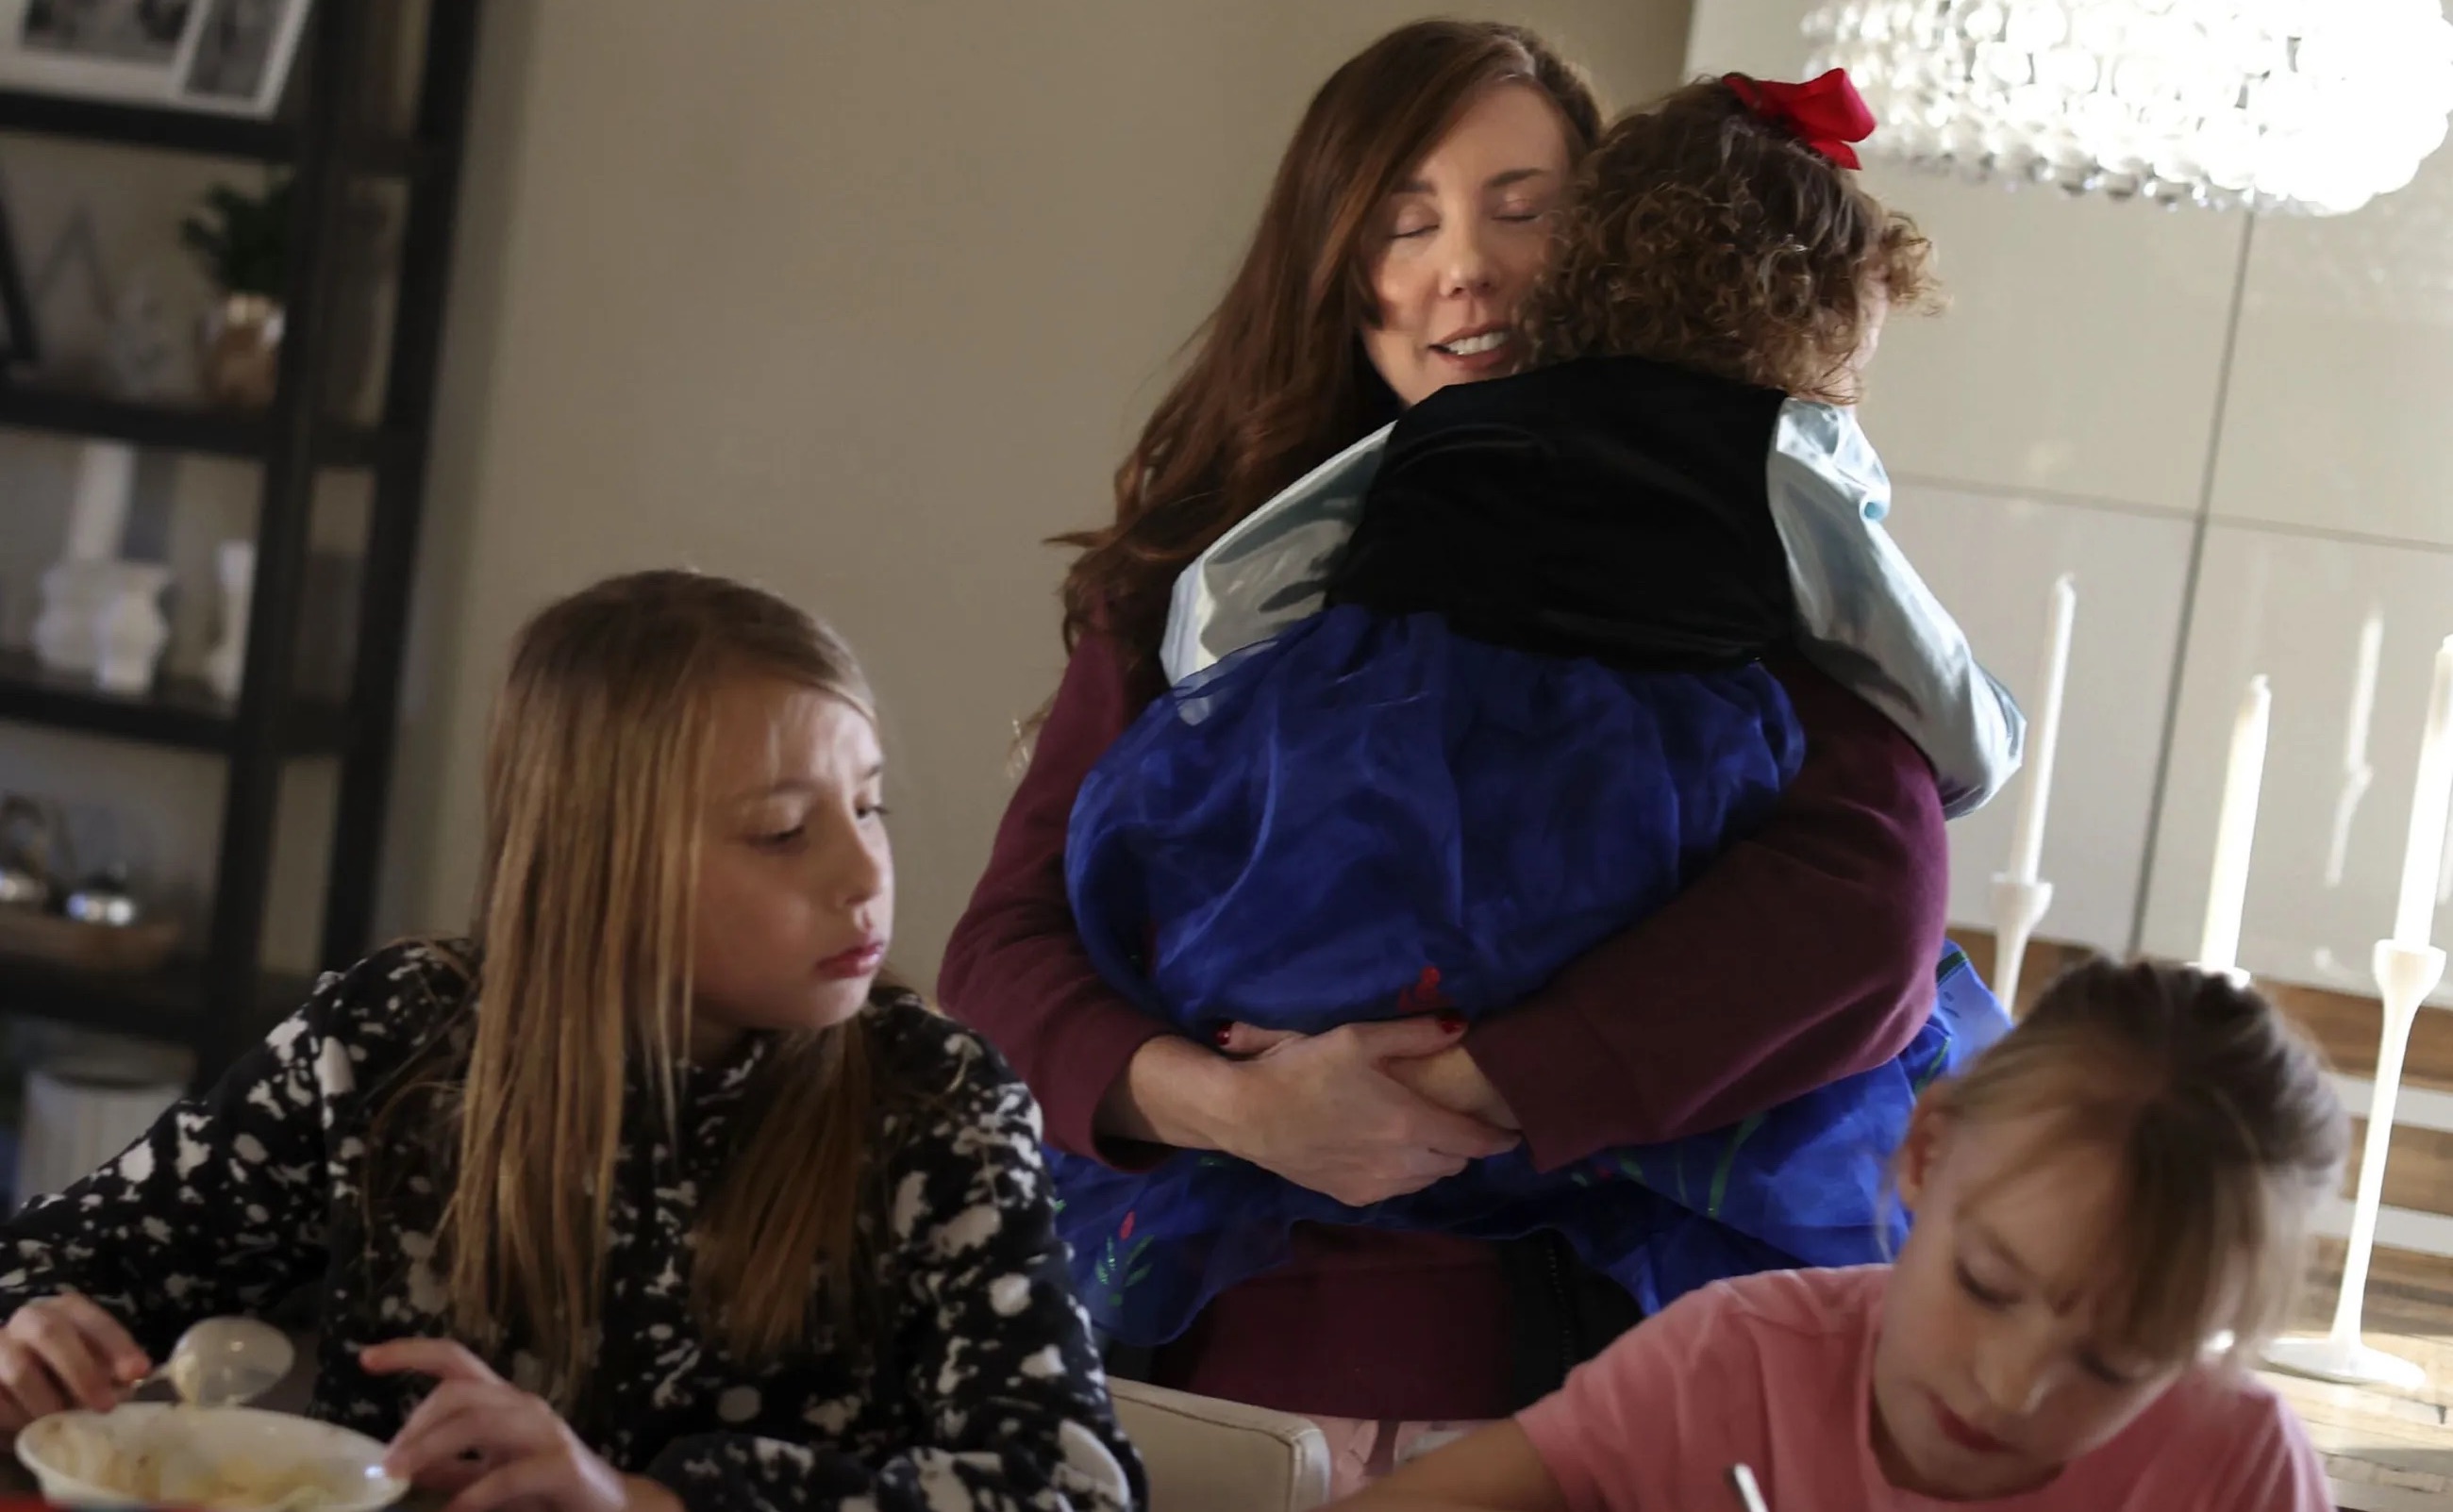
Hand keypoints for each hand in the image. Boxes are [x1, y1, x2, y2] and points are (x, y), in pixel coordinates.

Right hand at [0, 1293, 149, 1434]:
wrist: (6, 1383)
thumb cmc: (59, 1373)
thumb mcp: (88, 1364)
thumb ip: (108, 1370)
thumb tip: (127, 1385)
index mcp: (64, 1311)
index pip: (92, 1319)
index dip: (117, 1345)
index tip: (138, 1372)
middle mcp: (27, 1320)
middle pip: (50, 1332)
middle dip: (82, 1372)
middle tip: (105, 1406)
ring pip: (20, 1371)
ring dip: (48, 1403)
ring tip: (64, 1424)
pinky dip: (17, 1419)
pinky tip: (30, 1430)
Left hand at [364, 1339, 678, 1511]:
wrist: (609, 1508)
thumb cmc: (544, 1489)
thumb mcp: (487, 1475)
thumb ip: (449, 1467)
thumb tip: (400, 1462)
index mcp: (502, 1403)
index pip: (455, 1360)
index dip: (411, 1352)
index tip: (366, 1356)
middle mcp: (523, 1406)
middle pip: (460, 1391)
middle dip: (415, 1423)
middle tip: (387, 1464)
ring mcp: (544, 1433)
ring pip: (479, 1421)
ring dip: (431, 1448)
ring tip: (402, 1478)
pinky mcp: (560, 1465)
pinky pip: (508, 1474)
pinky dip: (474, 1494)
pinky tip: (453, 1511)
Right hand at [1212, 1015, 1517, 1206]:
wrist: (1247, 1114)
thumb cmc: (1304, 1069)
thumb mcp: (1359, 1039)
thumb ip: (1415, 1034)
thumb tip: (1461, 1025)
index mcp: (1411, 1123)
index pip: (1476, 1140)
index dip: (1500, 1138)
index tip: (1514, 1132)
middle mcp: (1402, 1163)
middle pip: (1455, 1162)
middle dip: (1464, 1144)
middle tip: (1457, 1120)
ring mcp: (1377, 1186)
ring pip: (1428, 1180)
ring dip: (1435, 1160)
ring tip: (1423, 1134)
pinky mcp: (1352, 1197)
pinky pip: (1397, 1190)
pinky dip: (1405, 1173)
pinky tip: (1386, 1151)